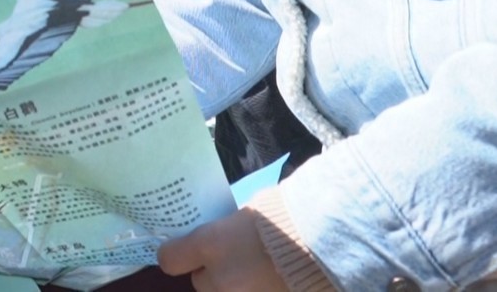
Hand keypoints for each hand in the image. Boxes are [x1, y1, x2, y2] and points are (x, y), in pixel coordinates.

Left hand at [158, 207, 291, 291]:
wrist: (326, 241)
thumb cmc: (285, 215)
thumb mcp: (247, 213)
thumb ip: (226, 228)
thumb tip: (219, 233)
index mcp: (211, 244)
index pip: (170, 259)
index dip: (177, 253)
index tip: (183, 248)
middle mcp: (221, 278)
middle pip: (200, 282)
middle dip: (212, 272)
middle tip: (232, 257)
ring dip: (233, 284)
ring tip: (256, 269)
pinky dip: (256, 289)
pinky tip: (271, 279)